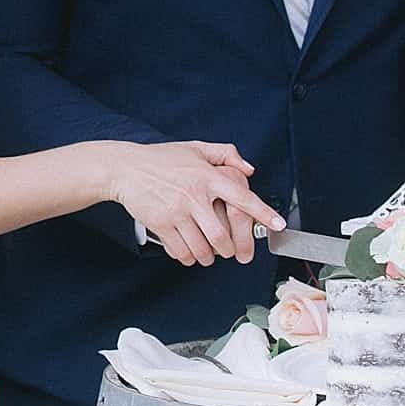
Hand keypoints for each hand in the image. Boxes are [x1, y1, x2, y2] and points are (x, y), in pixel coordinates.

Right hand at [111, 142, 283, 266]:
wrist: (126, 168)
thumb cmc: (162, 159)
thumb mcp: (195, 148)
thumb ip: (225, 155)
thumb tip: (249, 170)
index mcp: (206, 176)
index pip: (241, 196)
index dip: (262, 213)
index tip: (278, 225)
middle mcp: (193, 194)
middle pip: (222, 236)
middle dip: (228, 249)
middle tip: (227, 249)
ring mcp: (176, 211)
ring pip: (203, 249)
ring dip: (208, 257)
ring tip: (207, 252)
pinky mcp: (161, 224)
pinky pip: (182, 253)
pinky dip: (189, 258)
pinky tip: (188, 250)